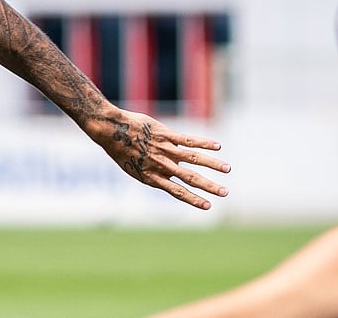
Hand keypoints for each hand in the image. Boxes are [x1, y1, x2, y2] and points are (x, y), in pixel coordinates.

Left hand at [90, 108, 229, 209]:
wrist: (110, 131)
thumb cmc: (119, 149)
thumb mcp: (133, 167)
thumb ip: (151, 172)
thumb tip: (164, 177)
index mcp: (153, 177)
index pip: (178, 192)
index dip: (193, 199)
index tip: (208, 206)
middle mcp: (161, 165)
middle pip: (190, 178)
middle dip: (209, 187)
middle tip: (225, 193)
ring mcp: (165, 150)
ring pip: (193, 159)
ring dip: (212, 165)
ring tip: (227, 170)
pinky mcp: (166, 135)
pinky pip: (188, 140)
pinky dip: (204, 143)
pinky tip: (218, 146)